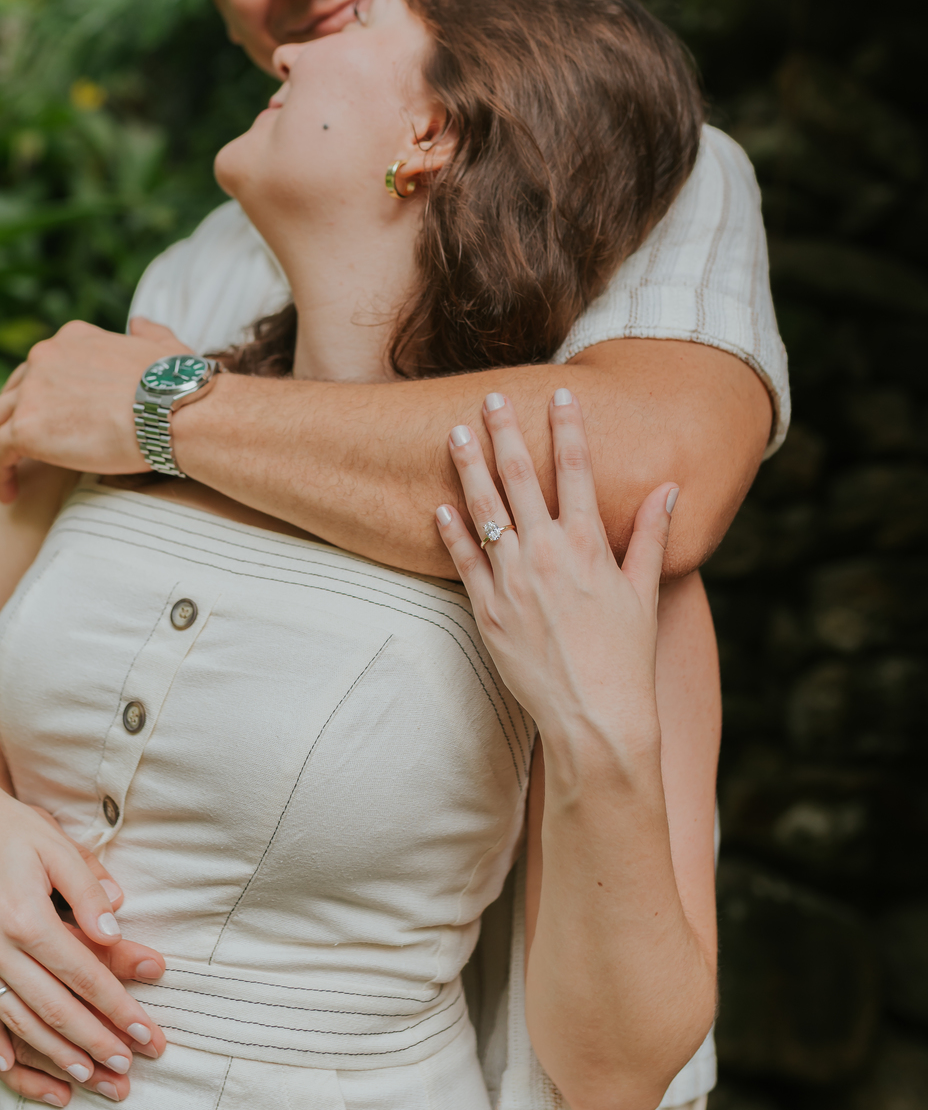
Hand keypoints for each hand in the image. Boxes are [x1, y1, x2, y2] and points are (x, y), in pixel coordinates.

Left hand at [0, 317, 193, 501]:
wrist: (173, 411)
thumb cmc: (180, 387)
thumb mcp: (165, 346)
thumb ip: (147, 333)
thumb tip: (138, 324)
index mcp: (72, 339)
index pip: (40, 368)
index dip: (39, 396)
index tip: (46, 422)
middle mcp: (45, 356)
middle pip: (11, 391)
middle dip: (11, 420)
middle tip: (17, 452)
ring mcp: (31, 391)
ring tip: (5, 477)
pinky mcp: (26, 427)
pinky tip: (7, 494)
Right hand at [0, 762, 166, 1088]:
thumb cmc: (8, 825)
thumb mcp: (55, 844)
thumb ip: (87, 890)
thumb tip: (116, 932)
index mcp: (23, 914)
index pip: (82, 975)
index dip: (118, 1008)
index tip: (147, 1034)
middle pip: (52, 1010)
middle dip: (94, 1044)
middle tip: (128, 1072)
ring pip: (16, 1024)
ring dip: (54, 1058)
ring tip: (89, 1080)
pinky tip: (15, 1070)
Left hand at [435, 388, 676, 744]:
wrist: (595, 717)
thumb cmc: (626, 658)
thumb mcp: (644, 593)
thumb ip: (651, 537)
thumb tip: (669, 490)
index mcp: (588, 545)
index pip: (576, 469)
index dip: (567, 426)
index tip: (559, 391)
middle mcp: (547, 554)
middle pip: (519, 478)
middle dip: (504, 432)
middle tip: (490, 398)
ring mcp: (512, 581)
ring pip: (484, 511)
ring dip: (468, 468)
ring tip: (454, 433)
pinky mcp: (488, 611)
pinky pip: (464, 561)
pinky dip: (450, 530)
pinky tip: (439, 504)